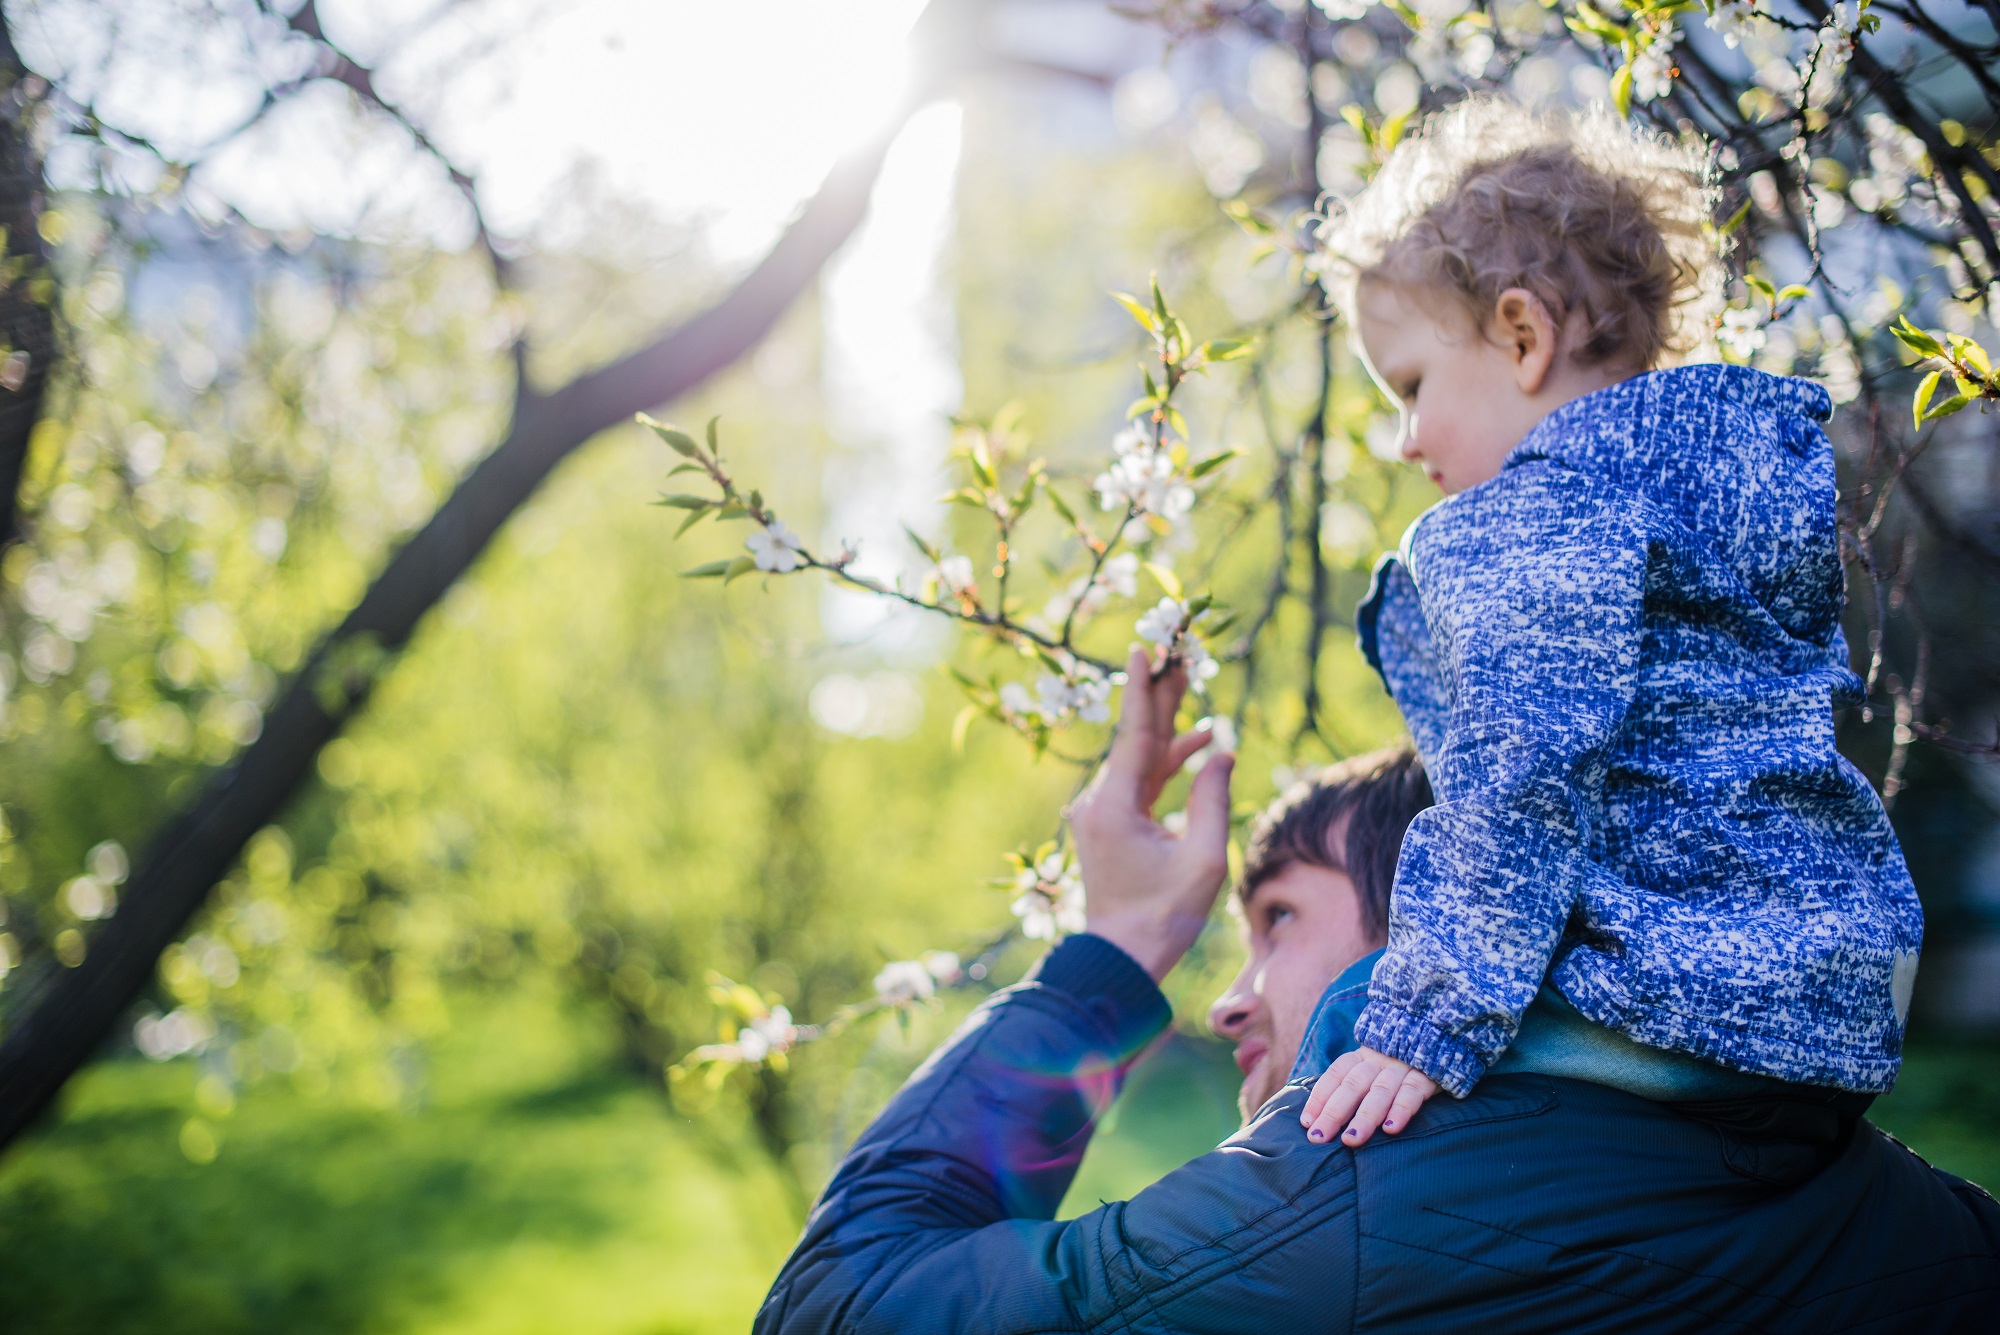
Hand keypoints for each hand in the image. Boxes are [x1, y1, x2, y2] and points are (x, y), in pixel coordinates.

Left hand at [1068, 647, 1235, 980]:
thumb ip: (1212, 800)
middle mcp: (1100, 802)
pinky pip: (1140, 781)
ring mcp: (1102, 813)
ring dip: (1167, 726)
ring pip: (1139, 757)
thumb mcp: (1202, 859)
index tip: (1141, 648)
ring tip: (1190, 683)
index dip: (1143, 690)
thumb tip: (1221, 753)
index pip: (1134, 734)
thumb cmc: (1164, 915)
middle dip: (1158, 694)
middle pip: (1136, 737)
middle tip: (1175, 650)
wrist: (1122, 957)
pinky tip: (1198, 746)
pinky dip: (1166, 763)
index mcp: (1115, 806)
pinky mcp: (1111, 825)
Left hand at [1300, 1045, 1438, 1146]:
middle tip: (1318, 1138)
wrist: (1442, 1037)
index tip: (1306, 1123)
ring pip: (1380, 1091)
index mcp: (1361, 1058)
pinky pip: (1412, 1093)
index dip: (1319, 1098)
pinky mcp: (1427, 1075)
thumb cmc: (1398, 1066)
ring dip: (1364, 1117)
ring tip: (1351, 1141)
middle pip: (1352, 1086)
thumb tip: (1320, 1119)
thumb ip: (1352, 1088)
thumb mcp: (1373, 1069)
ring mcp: (1403, 1067)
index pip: (1335, 1076)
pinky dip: (1400, 1110)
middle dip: (1333, 1113)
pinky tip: (1391, 1129)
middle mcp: (1378, 1061)